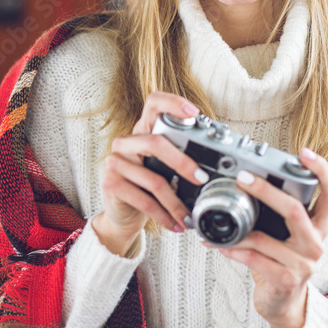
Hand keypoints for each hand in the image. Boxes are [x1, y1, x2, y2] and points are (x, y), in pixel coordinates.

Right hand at [92, 92, 209, 255]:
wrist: (123, 216)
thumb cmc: (148, 189)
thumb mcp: (164, 169)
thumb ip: (180, 158)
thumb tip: (215, 161)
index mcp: (142, 132)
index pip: (153, 103)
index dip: (173, 103)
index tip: (195, 112)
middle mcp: (126, 142)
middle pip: (155, 143)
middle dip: (183, 163)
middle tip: (202, 178)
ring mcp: (115, 162)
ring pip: (154, 179)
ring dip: (176, 203)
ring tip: (189, 216)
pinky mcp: (111, 183)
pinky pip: (144, 200)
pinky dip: (164, 215)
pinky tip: (175, 224)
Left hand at [208, 148, 327, 327]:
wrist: (283, 302)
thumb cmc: (280, 260)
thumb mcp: (287, 234)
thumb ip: (278, 212)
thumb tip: (247, 180)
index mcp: (318, 225)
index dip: (321, 170)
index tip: (304, 152)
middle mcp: (316, 242)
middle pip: (295, 210)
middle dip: (266, 191)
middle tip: (242, 177)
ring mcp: (303, 263)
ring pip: (265, 238)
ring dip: (236, 228)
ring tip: (217, 218)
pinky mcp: (286, 279)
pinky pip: (254, 258)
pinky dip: (232, 249)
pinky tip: (218, 244)